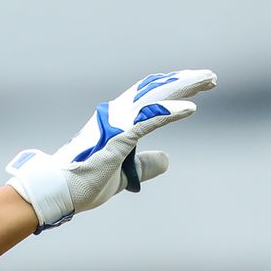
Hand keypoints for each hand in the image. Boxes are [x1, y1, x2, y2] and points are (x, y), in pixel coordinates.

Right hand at [5, 69, 217, 230]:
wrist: (59, 192)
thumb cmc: (84, 182)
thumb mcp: (124, 174)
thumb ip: (145, 165)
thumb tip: (167, 159)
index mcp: (118, 122)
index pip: (151, 98)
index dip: (175, 90)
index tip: (199, 86)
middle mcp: (117, 116)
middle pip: (157, 91)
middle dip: (185, 82)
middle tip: (211, 78)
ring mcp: (117, 125)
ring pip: (156, 98)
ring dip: (183, 89)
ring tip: (208, 82)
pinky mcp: (117, 138)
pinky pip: (148, 122)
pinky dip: (169, 113)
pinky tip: (190, 109)